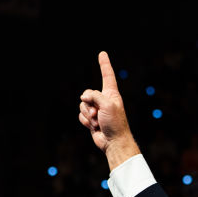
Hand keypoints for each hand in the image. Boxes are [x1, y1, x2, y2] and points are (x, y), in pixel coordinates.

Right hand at [79, 52, 138, 168]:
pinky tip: (95, 127)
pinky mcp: (92, 119)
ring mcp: (97, 110)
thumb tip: (84, 96)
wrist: (114, 142)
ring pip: (82, 104)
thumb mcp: (108, 104)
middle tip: (98, 114)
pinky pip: (81, 115)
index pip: (107, 76)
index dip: (104, 64)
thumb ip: (95, 95)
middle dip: (89, 104)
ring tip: (98, 122)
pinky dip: (86, 121)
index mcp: (112, 95)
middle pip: (87, 93)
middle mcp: (104, 100)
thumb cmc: (116, 124)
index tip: (102, 53)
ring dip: (88, 114)